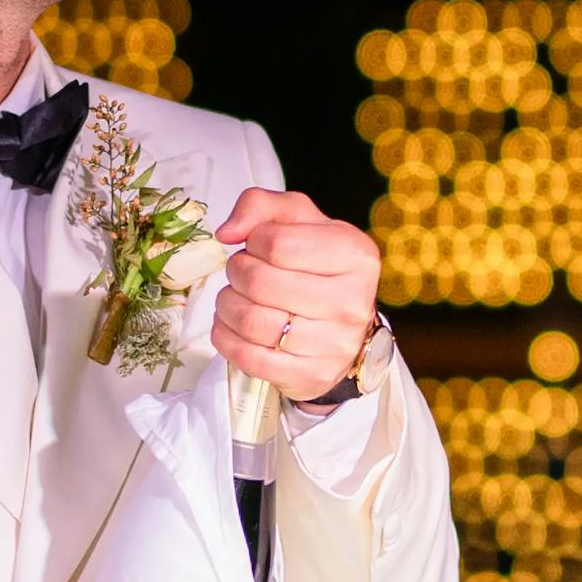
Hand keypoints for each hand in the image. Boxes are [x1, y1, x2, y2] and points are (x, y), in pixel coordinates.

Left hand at [209, 187, 381, 402]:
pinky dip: (226, 337)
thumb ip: (261, 206)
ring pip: (250, 320)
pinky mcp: (311, 375)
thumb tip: (228, 232)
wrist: (342, 329)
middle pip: (260, 282)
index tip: (257, 247)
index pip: (277, 243)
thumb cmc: (317, 268)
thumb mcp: (299, 222)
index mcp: (356, 254)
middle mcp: (352, 300)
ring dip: (227, 305)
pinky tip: (232, 326)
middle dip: (236, 273)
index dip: (253, 242)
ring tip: (234, 297)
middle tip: (240, 273)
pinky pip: (247, 356)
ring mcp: (334, 344)